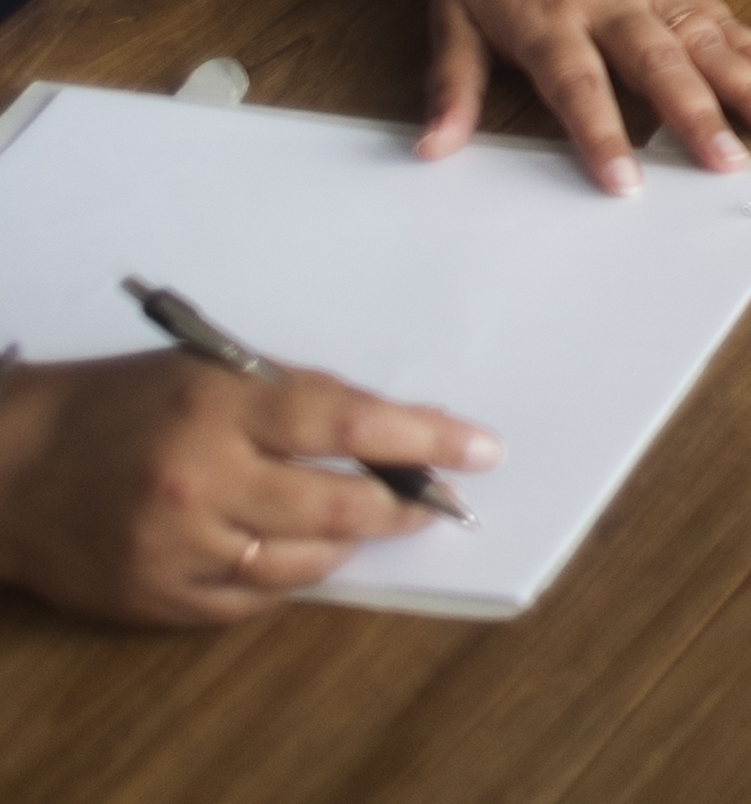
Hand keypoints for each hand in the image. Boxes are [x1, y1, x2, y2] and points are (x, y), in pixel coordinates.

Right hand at [0, 352, 492, 625]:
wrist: (13, 468)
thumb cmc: (121, 403)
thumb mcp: (209, 370)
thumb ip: (295, 399)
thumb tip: (389, 429)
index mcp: (220, 407)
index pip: (348, 422)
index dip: (426, 437)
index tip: (482, 450)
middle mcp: (202, 481)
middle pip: (338, 504)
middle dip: (403, 503)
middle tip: (436, 500)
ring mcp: (179, 549)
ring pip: (306, 561)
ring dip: (351, 541)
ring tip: (368, 519)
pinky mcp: (158, 601)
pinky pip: (256, 598)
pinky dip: (289, 573)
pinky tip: (296, 549)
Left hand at [418, 0, 750, 191]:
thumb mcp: (450, 15)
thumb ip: (451, 85)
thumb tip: (431, 150)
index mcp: (546, 18)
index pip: (578, 85)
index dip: (601, 134)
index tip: (626, 184)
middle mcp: (606, 2)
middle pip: (657, 64)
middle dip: (697, 116)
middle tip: (729, 164)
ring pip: (703, 38)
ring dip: (744, 83)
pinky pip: (717, 13)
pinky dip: (750, 46)